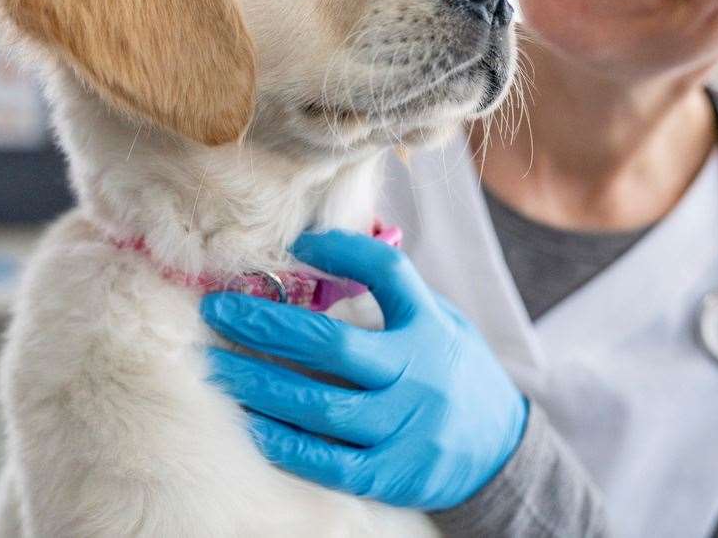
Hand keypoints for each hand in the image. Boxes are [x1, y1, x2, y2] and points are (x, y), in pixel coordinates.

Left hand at [201, 229, 526, 510]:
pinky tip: (249, 424)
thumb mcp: (441, 321)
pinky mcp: (392, 475)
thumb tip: (326, 245)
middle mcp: (420, 375)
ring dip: (260, 386)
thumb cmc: (453, 373)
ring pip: (321, 407)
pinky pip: (328, 461)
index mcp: (430, 328)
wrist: (501, 451)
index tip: (298, 242)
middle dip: (268, 326)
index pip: (389, 274)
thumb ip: (395, 293)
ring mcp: (407, 429)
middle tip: (217, 309)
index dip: (344, 252)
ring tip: (217, 368)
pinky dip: (284, 442)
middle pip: (333, 345)